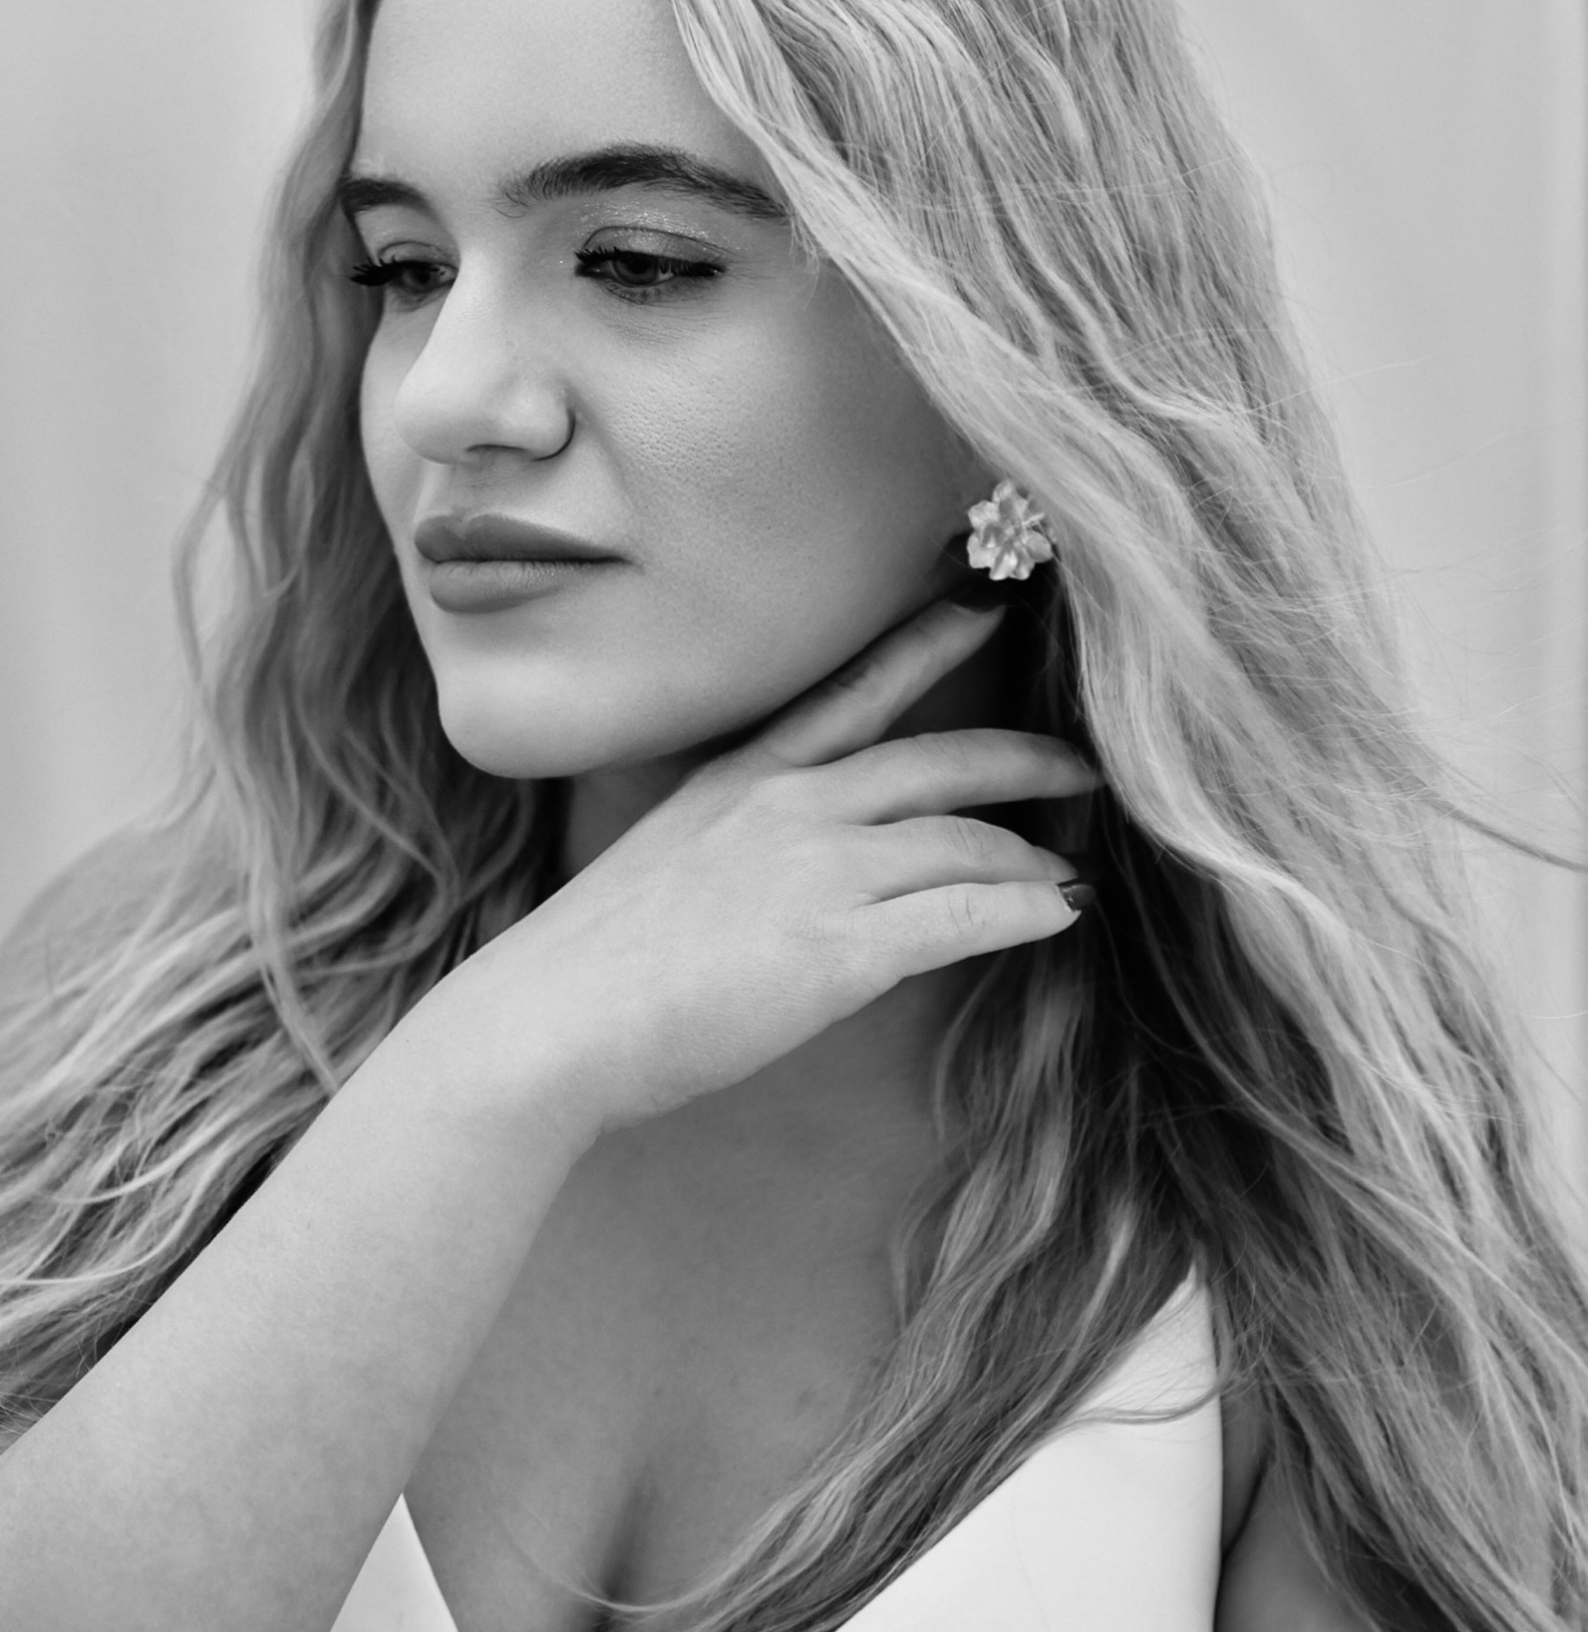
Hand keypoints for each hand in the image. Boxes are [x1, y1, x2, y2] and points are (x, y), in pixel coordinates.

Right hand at [445, 598, 1094, 1133]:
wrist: (547, 1026)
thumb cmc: (589, 971)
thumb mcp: (663, 871)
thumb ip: (734, 855)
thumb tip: (780, 881)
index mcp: (739, 781)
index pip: (851, 693)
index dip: (927, 643)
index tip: (986, 605)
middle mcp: (787, 807)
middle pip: (938, 762)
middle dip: (1023, 760)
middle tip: (1084, 769)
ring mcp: (816, 873)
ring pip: (964, 841)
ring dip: (1031, 859)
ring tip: (1068, 880)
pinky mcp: (838, 948)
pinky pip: (965, 915)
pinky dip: (1024, 911)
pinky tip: (1061, 916)